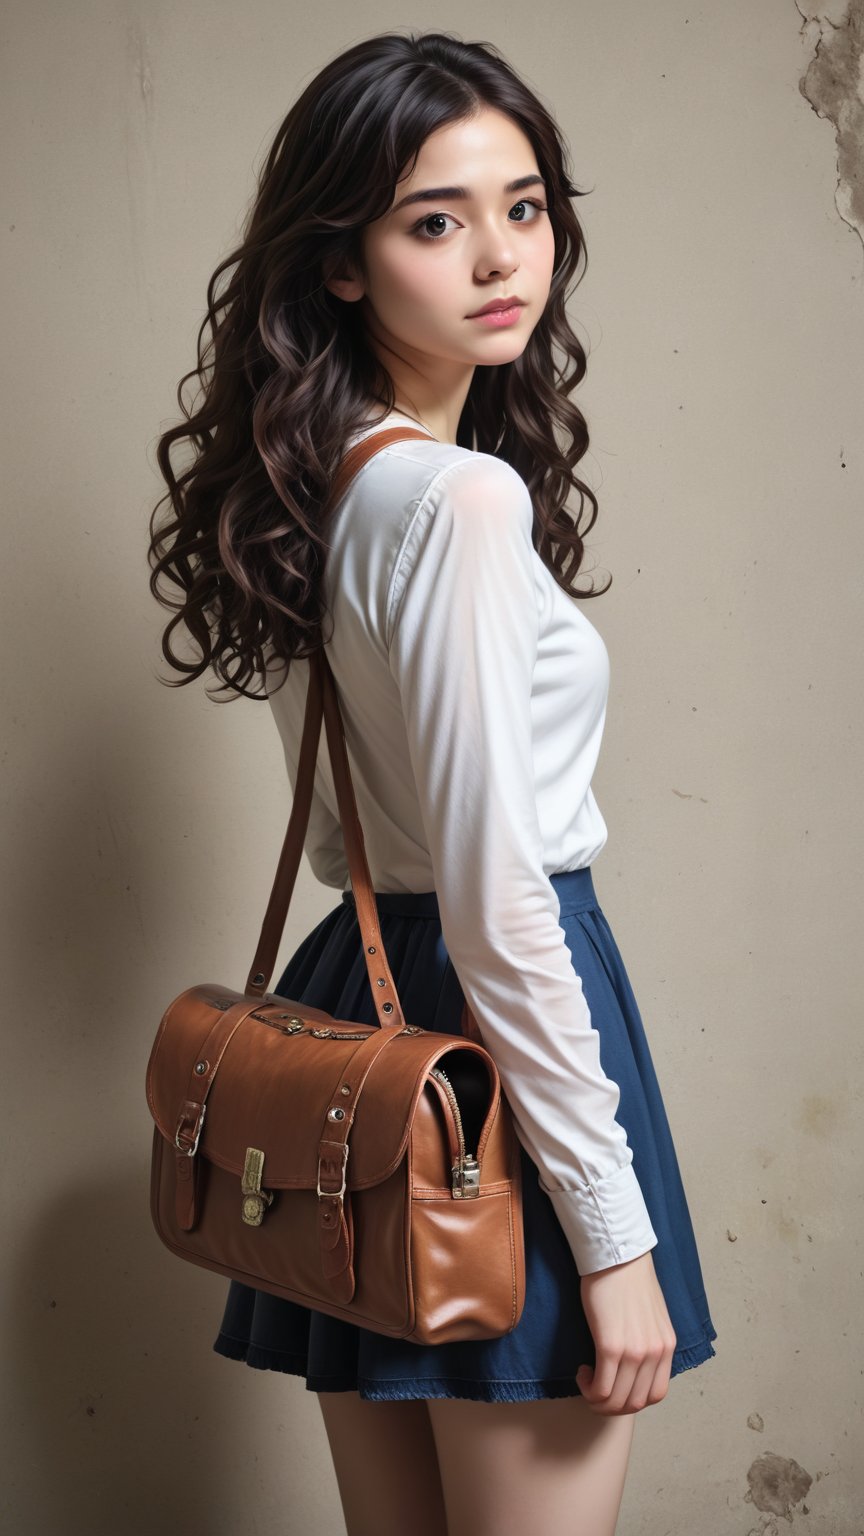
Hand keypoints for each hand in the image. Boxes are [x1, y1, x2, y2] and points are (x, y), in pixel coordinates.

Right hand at [576, 1250, 676, 1414]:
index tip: (616, 1387)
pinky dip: (589, 1389)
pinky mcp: (611, 1345)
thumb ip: (648, 1340)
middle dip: (613, 1406)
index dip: (633, 1401)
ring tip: (587, 1381)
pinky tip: (582, 1372)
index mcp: (667, 1346)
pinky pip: (601, 1387)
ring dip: (598, 1400)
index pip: (657, 1395)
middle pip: (636, 1403)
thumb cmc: (628, 1278)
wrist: (616, 1254)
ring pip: (616, 1401)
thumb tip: (634, 1365)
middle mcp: (655, 1352)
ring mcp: (634, 1351)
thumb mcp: (651, 1315)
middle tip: (596, 1390)